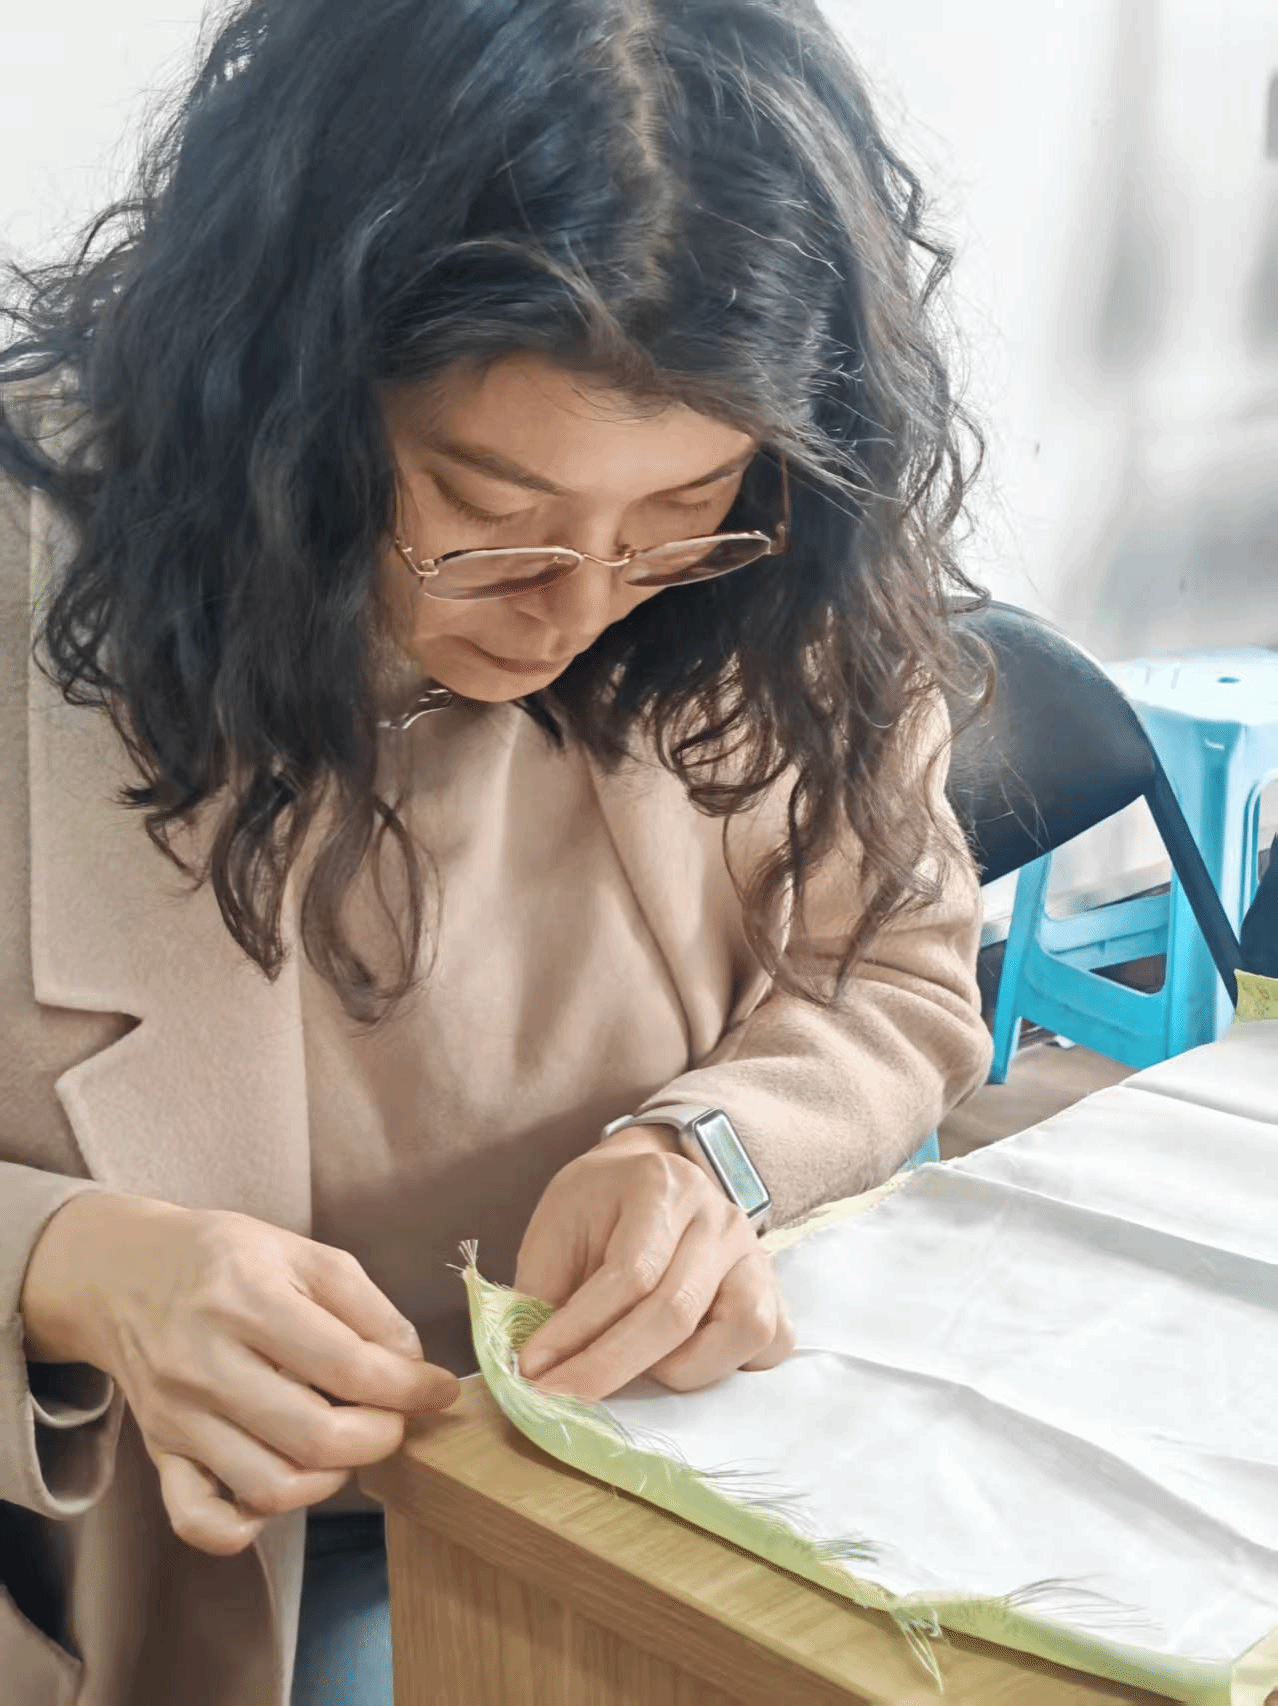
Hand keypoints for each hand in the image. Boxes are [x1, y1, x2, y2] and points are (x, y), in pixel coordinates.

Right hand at [21, 1193, 458, 1555]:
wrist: (123, 1273)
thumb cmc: (227, 1259)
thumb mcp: (302, 1253)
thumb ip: (366, 1305)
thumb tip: (410, 1366)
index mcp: (247, 1298)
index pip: (346, 1365)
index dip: (408, 1387)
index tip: (437, 1390)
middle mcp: (205, 1362)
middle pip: (314, 1437)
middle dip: (380, 1437)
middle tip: (395, 1419)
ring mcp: (177, 1417)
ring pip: (269, 1486)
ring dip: (331, 1478)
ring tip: (346, 1443)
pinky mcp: (159, 1454)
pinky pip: (198, 1521)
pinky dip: (249, 1525)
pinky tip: (284, 1486)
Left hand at [513, 1125, 792, 1400]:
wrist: (647, 1177)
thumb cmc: (596, 1207)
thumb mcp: (555, 1229)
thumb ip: (545, 1291)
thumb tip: (536, 1368)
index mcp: (660, 1186)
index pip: (629, 1274)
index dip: (579, 1330)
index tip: (533, 1368)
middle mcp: (719, 1216)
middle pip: (677, 1310)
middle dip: (611, 1365)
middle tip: (562, 1394)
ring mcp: (754, 1251)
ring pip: (741, 1329)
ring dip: (681, 1368)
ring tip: (637, 1366)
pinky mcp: (774, 1286)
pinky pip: (772, 1341)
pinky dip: (729, 1366)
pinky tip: (681, 1362)